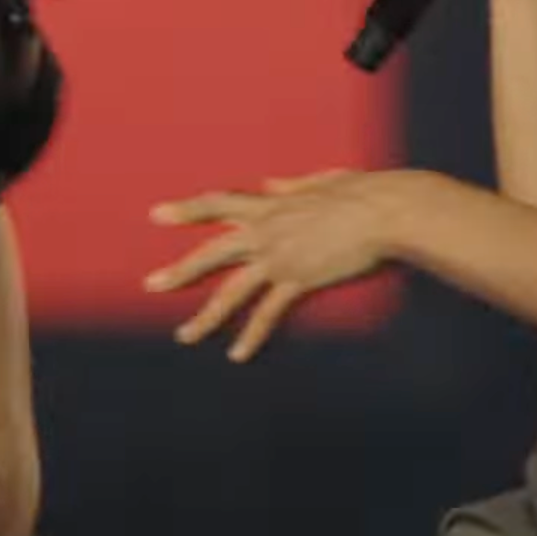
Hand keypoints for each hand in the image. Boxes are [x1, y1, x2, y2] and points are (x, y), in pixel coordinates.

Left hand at [143, 169, 408, 360]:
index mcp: (271, 205)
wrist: (386, 211)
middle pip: (211, 254)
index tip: (156, 215)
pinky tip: (237, 354)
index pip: (217, 204)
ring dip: (206, 317)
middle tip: (150, 286)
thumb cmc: (364, 191)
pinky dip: (251, 336)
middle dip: (179, 271)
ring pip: (231, 292)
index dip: (186, 209)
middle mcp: (266, 231)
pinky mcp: (298, 280)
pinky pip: (267, 314)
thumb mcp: (322, 181)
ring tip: (185, 336)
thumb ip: (291, 186)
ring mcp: (279, 257)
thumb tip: (271, 183)